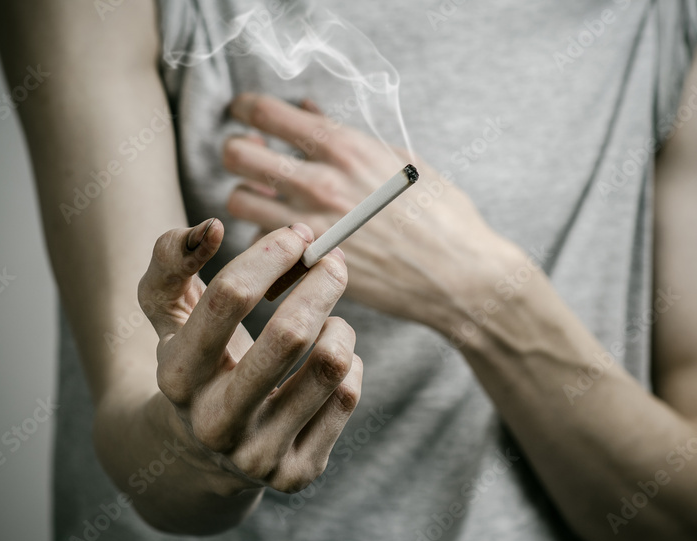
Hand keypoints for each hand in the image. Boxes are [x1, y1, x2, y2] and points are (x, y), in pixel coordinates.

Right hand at [137, 217, 361, 495]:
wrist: (199, 454)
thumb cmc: (193, 361)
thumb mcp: (167, 311)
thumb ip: (170, 258)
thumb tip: (211, 227)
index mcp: (178, 376)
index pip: (231, 298)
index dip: (272, 254)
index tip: (298, 236)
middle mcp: (215, 423)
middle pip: (291, 334)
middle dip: (322, 282)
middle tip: (332, 260)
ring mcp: (259, 455)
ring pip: (332, 365)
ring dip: (339, 325)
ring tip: (326, 320)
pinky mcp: (297, 473)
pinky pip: (348, 395)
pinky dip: (348, 363)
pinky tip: (326, 363)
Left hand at [222, 93, 526, 332]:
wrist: (461, 276)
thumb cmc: (442, 215)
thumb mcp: (400, 159)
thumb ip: (346, 136)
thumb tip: (308, 113)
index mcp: (343, 148)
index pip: (266, 113)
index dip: (246, 108)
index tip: (245, 113)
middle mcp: (319, 183)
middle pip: (236, 154)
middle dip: (237, 150)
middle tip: (249, 156)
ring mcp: (311, 227)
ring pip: (237, 200)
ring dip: (246, 194)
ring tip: (264, 198)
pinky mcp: (310, 265)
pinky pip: (262, 244)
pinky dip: (266, 237)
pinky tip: (287, 236)